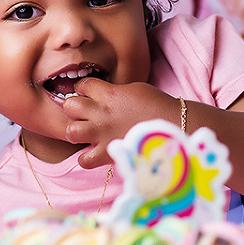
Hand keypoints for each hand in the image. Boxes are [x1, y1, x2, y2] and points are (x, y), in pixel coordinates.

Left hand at [63, 78, 177, 167]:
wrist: (173, 125)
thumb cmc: (158, 105)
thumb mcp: (135, 88)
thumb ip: (115, 91)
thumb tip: (105, 95)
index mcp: (108, 93)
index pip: (82, 85)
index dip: (83, 89)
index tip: (88, 94)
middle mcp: (101, 112)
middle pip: (70, 106)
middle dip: (75, 108)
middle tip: (86, 114)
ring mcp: (102, 134)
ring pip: (71, 131)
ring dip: (77, 131)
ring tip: (87, 133)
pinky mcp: (107, 153)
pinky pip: (83, 160)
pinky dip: (87, 158)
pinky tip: (95, 153)